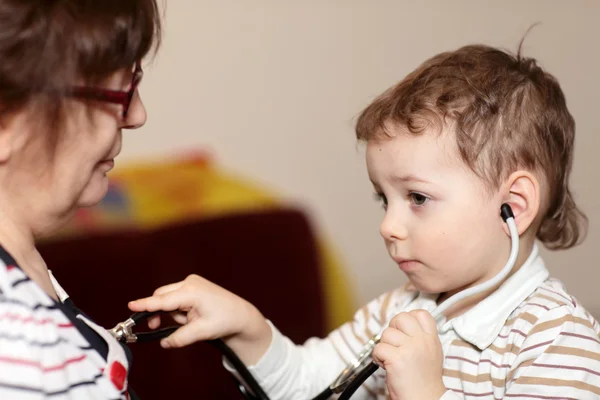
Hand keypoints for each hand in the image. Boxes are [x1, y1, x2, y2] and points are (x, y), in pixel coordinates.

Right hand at [128, 274, 271, 364]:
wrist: (240, 314)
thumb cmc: (224, 320)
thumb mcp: (201, 332)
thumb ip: (180, 337)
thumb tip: (164, 343)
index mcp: (192, 292)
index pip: (163, 300)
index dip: (145, 305)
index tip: (131, 306)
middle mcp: (189, 283)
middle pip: (162, 296)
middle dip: (158, 312)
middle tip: (156, 327)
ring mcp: (191, 282)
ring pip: (168, 298)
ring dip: (171, 312)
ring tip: (188, 322)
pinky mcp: (192, 285)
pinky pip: (175, 297)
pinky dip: (178, 309)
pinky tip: (190, 316)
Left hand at [372, 310, 445, 399]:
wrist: (425, 399)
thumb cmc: (424, 380)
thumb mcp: (432, 353)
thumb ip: (421, 337)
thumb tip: (405, 325)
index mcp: (431, 339)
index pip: (421, 313)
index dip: (409, 317)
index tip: (404, 330)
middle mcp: (422, 341)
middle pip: (401, 318)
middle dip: (392, 328)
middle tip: (394, 342)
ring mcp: (410, 349)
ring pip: (386, 334)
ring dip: (384, 345)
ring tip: (390, 358)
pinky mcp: (397, 359)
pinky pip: (378, 348)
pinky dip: (377, 357)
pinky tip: (385, 365)